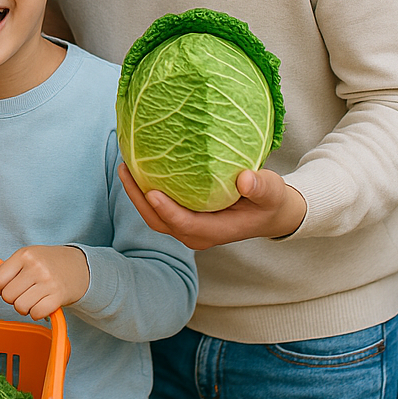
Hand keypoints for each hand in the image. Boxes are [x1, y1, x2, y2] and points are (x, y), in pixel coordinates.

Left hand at [0, 245, 89, 320]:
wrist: (78, 266)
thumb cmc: (46, 262)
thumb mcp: (23, 260)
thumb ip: (0, 270)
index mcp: (24, 255)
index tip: (3, 287)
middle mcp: (36, 267)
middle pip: (7, 295)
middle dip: (11, 298)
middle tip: (22, 292)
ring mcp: (48, 282)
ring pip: (20, 307)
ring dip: (23, 307)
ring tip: (31, 298)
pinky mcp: (58, 297)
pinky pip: (35, 314)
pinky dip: (36, 313)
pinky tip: (41, 304)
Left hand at [118, 163, 307, 250]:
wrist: (270, 213)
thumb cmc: (270, 201)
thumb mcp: (272, 192)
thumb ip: (262, 188)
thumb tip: (245, 180)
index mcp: (216, 231)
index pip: (185, 225)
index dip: (167, 211)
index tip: (151, 192)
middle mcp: (197, 233)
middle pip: (160, 221)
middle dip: (138, 199)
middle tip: (125, 169)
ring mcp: (188, 226)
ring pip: (154, 215)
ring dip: (137, 194)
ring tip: (124, 165)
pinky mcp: (184, 216)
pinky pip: (158, 207)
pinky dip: (145, 191)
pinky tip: (137, 168)